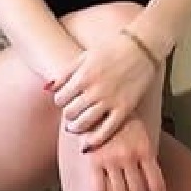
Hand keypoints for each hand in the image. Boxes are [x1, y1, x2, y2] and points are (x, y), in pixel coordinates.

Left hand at [50, 30, 159, 147]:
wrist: (141, 47)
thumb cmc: (112, 48)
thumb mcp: (85, 56)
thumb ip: (66, 72)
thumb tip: (48, 88)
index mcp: (83, 75)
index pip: (60, 98)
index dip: (60, 100)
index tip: (65, 99)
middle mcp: (94, 90)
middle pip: (70, 112)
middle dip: (68, 113)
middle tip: (71, 112)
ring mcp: (110, 100)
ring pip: (84, 124)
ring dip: (76, 128)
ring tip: (75, 127)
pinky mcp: (124, 109)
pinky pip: (106, 131)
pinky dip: (94, 140)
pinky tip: (88, 143)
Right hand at [83, 115, 168, 190]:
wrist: (98, 96)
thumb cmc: (120, 112)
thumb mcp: (140, 128)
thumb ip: (145, 150)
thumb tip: (150, 175)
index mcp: (145, 148)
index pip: (157, 185)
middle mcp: (130, 156)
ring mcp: (111, 158)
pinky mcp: (93, 159)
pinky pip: (99, 188)